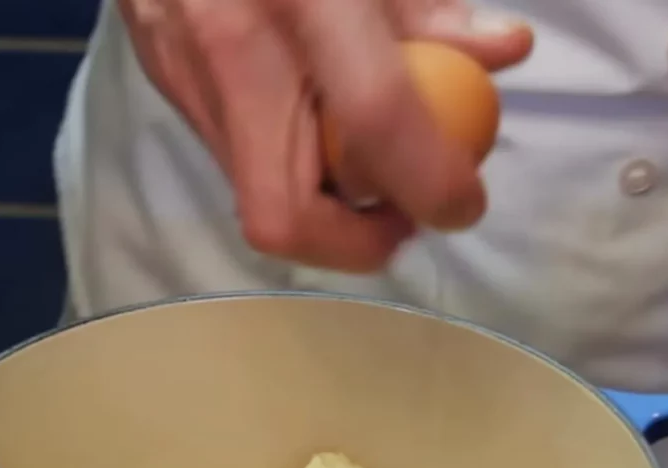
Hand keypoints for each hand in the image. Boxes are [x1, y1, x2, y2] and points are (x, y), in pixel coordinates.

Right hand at [117, 0, 532, 271]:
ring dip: (326, 213)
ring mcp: (182, 69)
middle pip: (285, 216)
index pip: (374, 119)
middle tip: (403, 218)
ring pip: (256, 201)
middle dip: (357, 245)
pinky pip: (236, 159)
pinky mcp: (163, 78)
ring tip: (367, 172)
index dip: (430, 184)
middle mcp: (226, 41)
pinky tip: (314, 132)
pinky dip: (289, 169)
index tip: (462, 204)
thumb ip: (430, 5)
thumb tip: (503, 53)